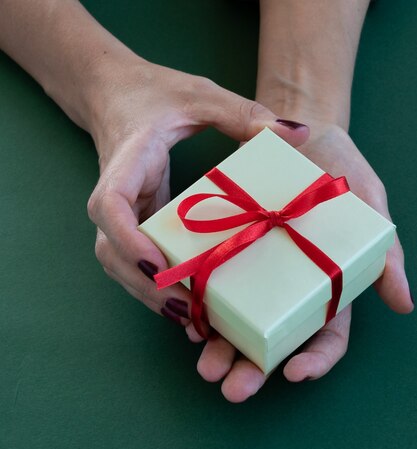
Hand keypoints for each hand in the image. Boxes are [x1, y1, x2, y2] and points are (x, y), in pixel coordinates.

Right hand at [86, 57, 307, 324]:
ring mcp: (121, 215)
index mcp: (126, 162)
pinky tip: (188, 305)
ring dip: (149, 296)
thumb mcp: (201, 96)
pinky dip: (155, 288)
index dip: (128, 240)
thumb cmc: (155, 92)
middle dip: (144, 286)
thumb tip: (297, 134)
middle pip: (110, 252)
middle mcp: (115, 195)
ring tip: (192, 319)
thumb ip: (244, 113)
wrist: (115, 94)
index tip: (158, 266)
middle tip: (188, 310)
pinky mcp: (132, 225)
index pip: (109, 206)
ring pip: (118, 266)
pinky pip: (133, 264)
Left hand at [195, 123, 412, 401]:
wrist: (299, 134)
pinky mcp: (227, 257)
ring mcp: (255, 278)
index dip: (314, 362)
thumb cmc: (342, 173)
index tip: (295, 373)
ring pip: (239, 327)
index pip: (325, 339)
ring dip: (222, 351)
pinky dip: (202, 310)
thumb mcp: (370, 208)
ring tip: (205, 366)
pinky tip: (188, 321)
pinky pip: (213, 289)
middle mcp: (287, 292)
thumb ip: (385, 257)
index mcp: (326, 291)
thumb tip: (404, 304)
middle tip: (233, 388)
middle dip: (253, 370)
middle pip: (273, 344)